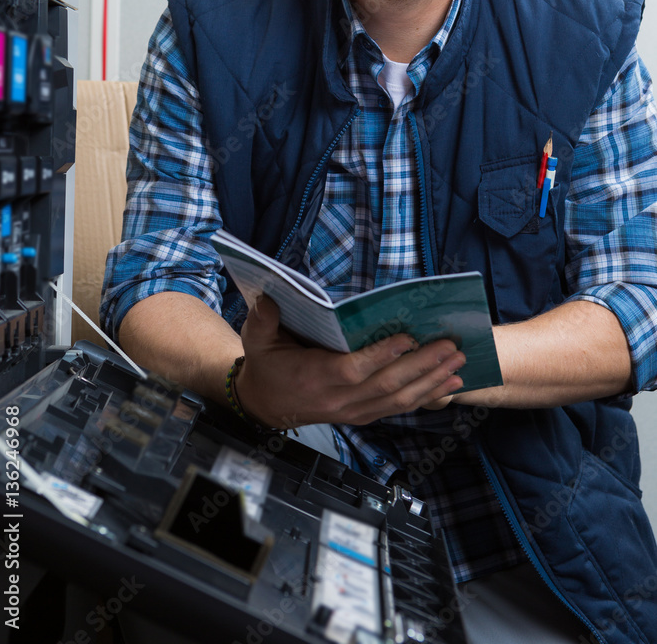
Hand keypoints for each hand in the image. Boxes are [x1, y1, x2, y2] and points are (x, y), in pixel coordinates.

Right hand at [236, 295, 465, 428]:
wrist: (264, 407)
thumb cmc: (265, 367)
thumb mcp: (256, 341)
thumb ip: (261, 320)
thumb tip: (268, 297)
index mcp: (315, 378)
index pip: (354, 369)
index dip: (382, 356)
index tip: (408, 337)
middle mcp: (339, 400)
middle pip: (387, 386)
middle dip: (423, 366)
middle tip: (452, 346)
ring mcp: (353, 411)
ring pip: (399, 401)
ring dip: (433, 381)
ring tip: (459, 362)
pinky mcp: (363, 416)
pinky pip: (399, 408)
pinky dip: (427, 396)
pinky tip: (450, 382)